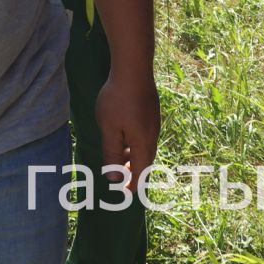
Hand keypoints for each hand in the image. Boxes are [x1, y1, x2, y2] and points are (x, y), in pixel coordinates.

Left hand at [94, 67, 160, 188]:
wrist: (134, 68)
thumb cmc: (118, 100)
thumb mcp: (109, 129)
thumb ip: (112, 154)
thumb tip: (114, 178)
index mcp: (143, 144)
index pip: (141, 173)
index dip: (133, 185)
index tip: (125, 195)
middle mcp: (152, 136)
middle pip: (145, 162)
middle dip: (133, 173)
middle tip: (121, 182)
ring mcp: (153, 123)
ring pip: (145, 148)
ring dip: (133, 158)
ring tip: (120, 161)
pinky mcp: (151, 113)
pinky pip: (144, 136)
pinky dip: (135, 144)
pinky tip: (124, 138)